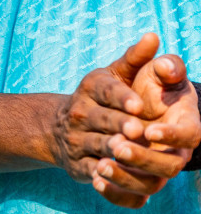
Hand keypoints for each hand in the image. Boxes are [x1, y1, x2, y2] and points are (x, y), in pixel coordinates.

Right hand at [51, 34, 165, 208]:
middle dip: (119, 125)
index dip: (122, 98)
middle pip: (102, 119)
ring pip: (97, 145)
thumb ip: (136, 58)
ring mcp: (78, 139)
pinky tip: (109, 177)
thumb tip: (154, 36)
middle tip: (138, 130)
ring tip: (124, 152)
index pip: (106, 89)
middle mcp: (80, 112)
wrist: (59, 127)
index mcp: (91, 88)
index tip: (139, 105)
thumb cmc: (100, 97)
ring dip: (110, 150)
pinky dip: (101, 177)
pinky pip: (91, 172)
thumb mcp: (115, 74)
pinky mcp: (78, 164)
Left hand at [92, 50, 200, 198]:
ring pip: (150, 185)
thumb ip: (161, 65)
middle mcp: (173, 150)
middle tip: (116, 145)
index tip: (148, 130)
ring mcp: (155, 168)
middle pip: (169, 166)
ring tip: (100, 164)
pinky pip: (132, 198)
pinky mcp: (137, 180)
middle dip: (143, 158)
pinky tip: (95, 181)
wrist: (121, 105)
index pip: (190, 135)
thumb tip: (161, 57)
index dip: (172, 135)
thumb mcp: (150, 70)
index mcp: (184, 123)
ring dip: (126, 178)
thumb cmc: (144, 85)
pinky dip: (116, 194)